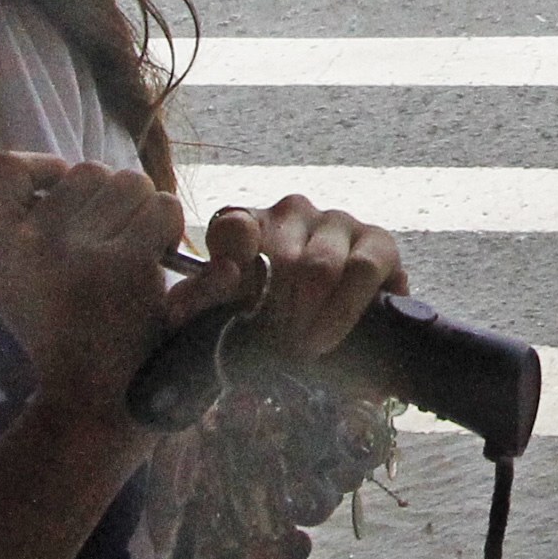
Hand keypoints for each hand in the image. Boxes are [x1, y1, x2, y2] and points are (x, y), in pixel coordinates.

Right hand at [0, 153, 187, 421]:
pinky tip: (154, 259)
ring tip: (133, 252)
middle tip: (109, 244)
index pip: (4, 169)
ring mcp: (75, 253)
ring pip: (129, 183)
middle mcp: (26, 247)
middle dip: (108, 200)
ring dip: (142, 211)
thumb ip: (18, 224)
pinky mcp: (126, 263)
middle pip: (86, 171)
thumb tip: (49, 170)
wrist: (95, 395)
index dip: (43, 169)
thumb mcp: (12, 280)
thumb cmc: (62, 330)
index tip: (61, 194)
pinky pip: (161, 207)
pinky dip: (167, 227)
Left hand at [197, 195, 407, 365]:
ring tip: (303, 347)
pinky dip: (343, 311)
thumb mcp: (224, 316)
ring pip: (320, 267)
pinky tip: (331, 336)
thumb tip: (179, 304)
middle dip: (277, 314)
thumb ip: (198, 305)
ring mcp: (337, 221)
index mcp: (245, 223)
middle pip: (278, 259)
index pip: (231, 228)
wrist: (327, 342)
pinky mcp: (378, 240)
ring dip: (310, 319)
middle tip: (275, 348)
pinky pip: (363, 269)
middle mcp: (291, 211)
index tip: (237, 310)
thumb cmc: (269, 325)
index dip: (232, 272)